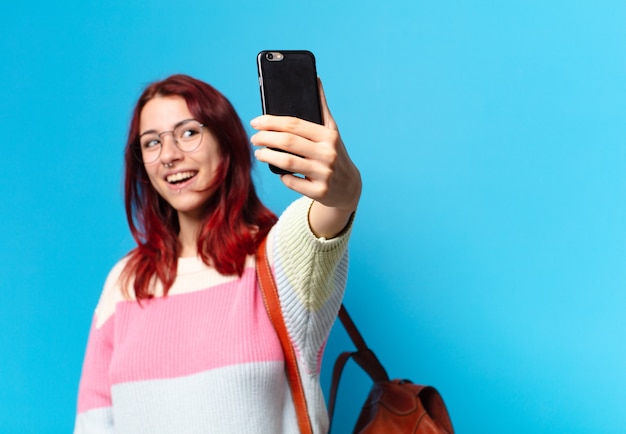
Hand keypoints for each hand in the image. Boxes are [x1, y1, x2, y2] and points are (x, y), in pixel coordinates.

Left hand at [250, 80, 361, 237]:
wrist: (349, 187)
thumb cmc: (335, 153)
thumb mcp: (332, 130)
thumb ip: (321, 106)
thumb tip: (314, 79)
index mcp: (329, 135)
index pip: (294, 124)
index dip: (271, 122)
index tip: (255, 122)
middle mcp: (328, 154)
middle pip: (288, 142)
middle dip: (265, 138)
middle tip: (254, 138)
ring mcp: (324, 174)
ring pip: (286, 162)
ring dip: (267, 156)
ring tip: (258, 153)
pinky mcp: (320, 192)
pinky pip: (291, 181)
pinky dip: (282, 176)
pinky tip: (277, 170)